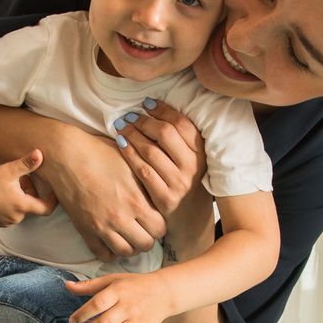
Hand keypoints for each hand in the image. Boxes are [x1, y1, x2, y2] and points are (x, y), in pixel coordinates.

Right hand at [0, 151, 54, 228]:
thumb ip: (27, 163)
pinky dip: (6, 207)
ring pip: (17, 212)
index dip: (52, 201)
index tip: (53, 193)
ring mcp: (3, 222)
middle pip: (29, 207)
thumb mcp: (10, 170)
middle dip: (29, 194)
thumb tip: (40, 154)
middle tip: (22, 179)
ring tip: (9, 187)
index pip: (45, 209)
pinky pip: (6, 216)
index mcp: (22, 206)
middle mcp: (15, 218)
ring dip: (17, 201)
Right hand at [35, 126, 165, 258]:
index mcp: (136, 201)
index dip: (159, 225)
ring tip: (128, 236)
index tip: (154, 219)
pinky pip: (102, 254)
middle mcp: (121, 217)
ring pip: (126, 252)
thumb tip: (160, 195)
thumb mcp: (131, 164)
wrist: (67, 156)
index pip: (160, 228)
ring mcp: (102, 226)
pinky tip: (112, 241)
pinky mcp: (85, 230)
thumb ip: (147, 184)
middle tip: (143, 229)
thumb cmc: (100, 154)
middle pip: (146, 244)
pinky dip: (110, 252)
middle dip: (147, 237)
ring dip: (130, 246)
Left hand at [64, 271, 175, 322]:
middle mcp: (128, 307)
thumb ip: (89, 285)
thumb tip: (67, 286)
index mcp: (119, 291)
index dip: (82, 314)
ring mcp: (137, 322)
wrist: (163, 293)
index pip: (97, 304)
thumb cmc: (134, 286)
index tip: (72, 321)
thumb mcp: (112, 280)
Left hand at [112, 101, 207, 220]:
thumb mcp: (193, 160)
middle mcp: (192, 167)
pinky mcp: (165, 198)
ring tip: (121, 127)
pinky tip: (120, 145)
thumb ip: (181, 140)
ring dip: (133, 135)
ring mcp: (179, 183)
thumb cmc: (186, 182)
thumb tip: (156, 108)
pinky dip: (129, 155)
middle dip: (144, 122)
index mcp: (201, 153)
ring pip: (151, 151)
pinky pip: (143, 171)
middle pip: (166, 134)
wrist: (191, 219)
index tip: (147, 103)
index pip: (182, 124)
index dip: (163, 110)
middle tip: (129, 116)